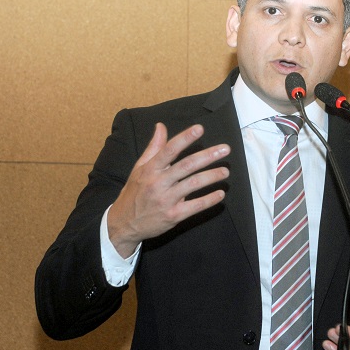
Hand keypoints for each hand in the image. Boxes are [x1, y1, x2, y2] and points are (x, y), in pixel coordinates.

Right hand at [106, 123, 230, 256]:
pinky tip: (220, 194)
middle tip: (225, 149)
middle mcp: (158, 183)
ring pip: (194, 184)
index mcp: (150, 169)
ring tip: (225, 171)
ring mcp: (166, 200)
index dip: (184, 138)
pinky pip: (195, 206)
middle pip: (186, 165)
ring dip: (212, 176)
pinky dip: (209, 200)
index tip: (200, 129)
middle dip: (208, 156)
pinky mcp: (173, 216)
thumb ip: (154, 147)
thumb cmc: (134, 192)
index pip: (169, 150)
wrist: (124, 223)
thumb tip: (161, 126)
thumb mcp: (140, 168)